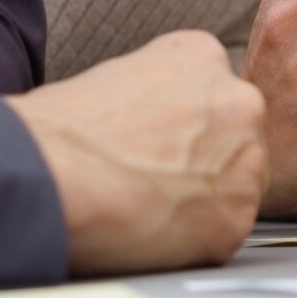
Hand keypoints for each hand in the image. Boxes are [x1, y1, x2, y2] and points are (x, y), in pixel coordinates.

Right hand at [5, 30, 266, 275]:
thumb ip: (159, 92)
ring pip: (236, 187)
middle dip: (204, 161)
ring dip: (203, 201)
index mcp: (204, 57)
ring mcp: (245, 160)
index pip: (214, 93)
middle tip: (157, 179)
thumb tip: (159, 120)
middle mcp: (238, 102)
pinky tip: (156, 231)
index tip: (161, 142)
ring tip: (150, 206)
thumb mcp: (118, 75)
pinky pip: (225, 232)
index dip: (184, 126)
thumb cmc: (63, 130)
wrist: (51, 173)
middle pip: (235, 138)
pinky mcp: (236, 218)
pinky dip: (196, 241)